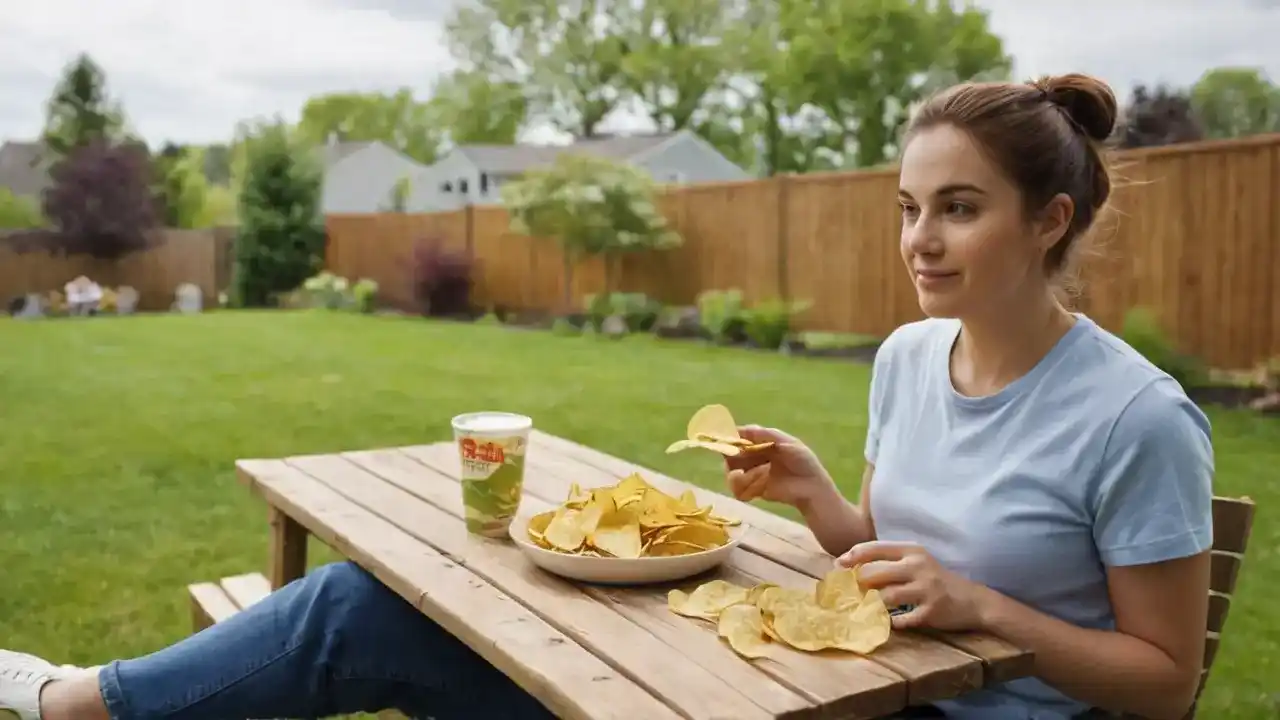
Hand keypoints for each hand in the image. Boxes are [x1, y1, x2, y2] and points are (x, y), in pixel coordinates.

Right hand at [723, 425, 835, 509]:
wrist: (811, 487)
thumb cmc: (803, 462)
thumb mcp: (788, 442)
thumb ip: (766, 435)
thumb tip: (742, 429)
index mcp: (763, 443)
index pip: (741, 438)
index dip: (732, 437)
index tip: (724, 439)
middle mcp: (755, 457)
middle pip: (732, 454)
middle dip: (731, 456)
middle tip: (732, 460)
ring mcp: (753, 474)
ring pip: (732, 471)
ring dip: (735, 473)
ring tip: (743, 476)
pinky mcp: (754, 490)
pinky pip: (738, 488)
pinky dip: (739, 488)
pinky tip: (749, 488)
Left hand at [836, 541, 988, 631]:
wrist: (973, 600)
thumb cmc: (936, 579)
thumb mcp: (917, 561)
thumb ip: (890, 560)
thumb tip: (853, 565)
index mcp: (912, 551)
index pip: (874, 548)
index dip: (852, 557)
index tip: (838, 566)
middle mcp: (918, 567)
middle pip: (875, 573)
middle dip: (857, 583)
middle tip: (848, 592)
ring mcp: (925, 589)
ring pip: (886, 597)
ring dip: (871, 604)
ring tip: (863, 607)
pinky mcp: (931, 611)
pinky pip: (902, 620)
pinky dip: (891, 622)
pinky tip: (888, 622)